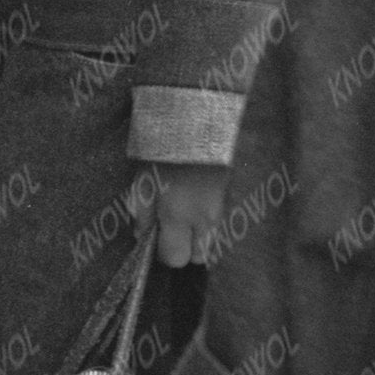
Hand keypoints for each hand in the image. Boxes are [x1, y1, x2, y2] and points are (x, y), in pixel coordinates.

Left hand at [136, 157, 229, 273]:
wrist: (197, 116)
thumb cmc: (163, 149)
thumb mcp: (143, 180)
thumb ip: (142, 214)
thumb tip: (142, 236)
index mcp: (179, 215)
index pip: (175, 258)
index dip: (164, 252)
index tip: (157, 238)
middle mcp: (204, 218)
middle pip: (199, 256)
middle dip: (185, 248)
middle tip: (172, 226)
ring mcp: (222, 207)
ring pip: (212, 240)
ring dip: (198, 234)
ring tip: (185, 211)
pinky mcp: (232, 195)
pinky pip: (220, 220)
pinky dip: (209, 218)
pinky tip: (198, 198)